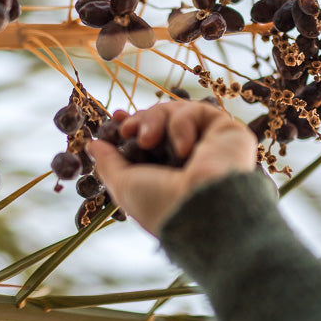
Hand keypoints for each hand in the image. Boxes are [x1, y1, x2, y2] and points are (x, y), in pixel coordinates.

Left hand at [87, 100, 256, 236]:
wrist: (202, 208)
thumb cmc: (161, 205)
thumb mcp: (123, 185)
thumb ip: (109, 163)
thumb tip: (94, 145)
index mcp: (168, 173)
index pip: (150, 138)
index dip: (133, 123)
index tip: (116, 118)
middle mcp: (190, 159)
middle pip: (162, 120)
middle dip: (141, 121)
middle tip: (128, 130)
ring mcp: (210, 144)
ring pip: (177, 112)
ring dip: (156, 120)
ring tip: (148, 140)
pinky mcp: (227, 131)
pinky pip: (198, 111)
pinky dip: (182, 124)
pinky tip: (183, 148)